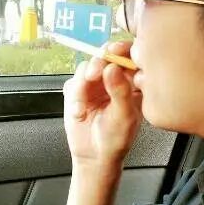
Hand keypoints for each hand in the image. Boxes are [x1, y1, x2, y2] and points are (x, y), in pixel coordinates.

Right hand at [63, 41, 142, 166]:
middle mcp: (113, 79)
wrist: (94, 156)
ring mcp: (94, 84)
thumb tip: (112, 68)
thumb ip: (120, 91)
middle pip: (104, 56)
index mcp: (131, 81)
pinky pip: (72, 84)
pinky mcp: (77, 91)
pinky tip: (78, 114)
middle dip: (97, 63)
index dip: (121, 49)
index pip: (129, 56)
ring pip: (85, 69)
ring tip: (81, 109)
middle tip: (93, 74)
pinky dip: (73, 99)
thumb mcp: (124, 116)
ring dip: (81, 87)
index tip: (114, 51)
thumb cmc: (116, 138)